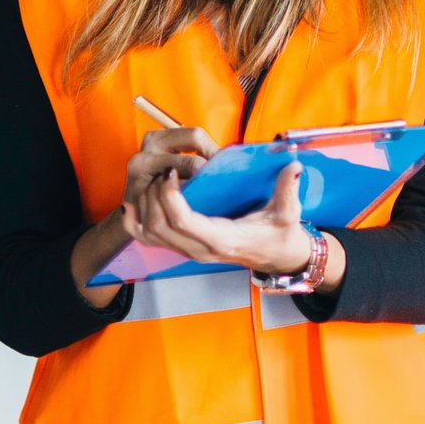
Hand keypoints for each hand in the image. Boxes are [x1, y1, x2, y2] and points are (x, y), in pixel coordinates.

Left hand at [121, 132, 315, 274]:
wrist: (276, 256)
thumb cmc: (280, 233)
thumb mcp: (288, 213)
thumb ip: (288, 190)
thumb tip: (292, 167)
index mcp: (222, 240)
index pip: (183, 222)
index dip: (170, 196)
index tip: (173, 171)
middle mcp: (200, 250)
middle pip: (159, 227)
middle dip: (153, 196)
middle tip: (163, 170)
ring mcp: (190, 251)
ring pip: (150, 234)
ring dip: (145, 206)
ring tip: (155, 180)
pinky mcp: (184, 248)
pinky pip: (149, 241)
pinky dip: (135, 223)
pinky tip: (132, 204)